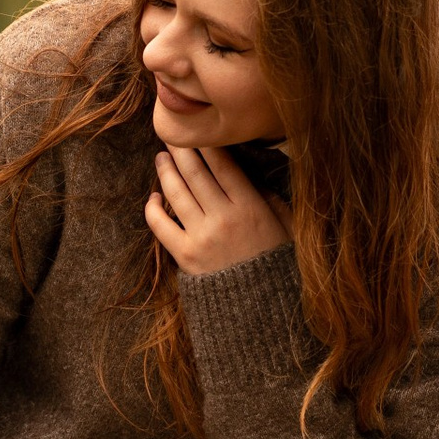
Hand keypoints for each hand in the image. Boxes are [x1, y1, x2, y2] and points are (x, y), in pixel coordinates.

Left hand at [145, 142, 288, 275]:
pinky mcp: (185, 255)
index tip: (199, 131)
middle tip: (172, 135)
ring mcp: (202, 236)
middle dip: (181, 150)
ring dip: (165, 171)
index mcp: (250, 206)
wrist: (263, 308)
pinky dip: (152, 208)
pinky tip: (153, 196)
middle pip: (195, 172)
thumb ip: (268, 196)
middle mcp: (223, 217)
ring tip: (161, 158)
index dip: (207, 143)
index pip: (223, 164)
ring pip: (176, 193)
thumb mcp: (286, 223)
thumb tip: (249, 171)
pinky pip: (160, 226)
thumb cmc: (276, 262)